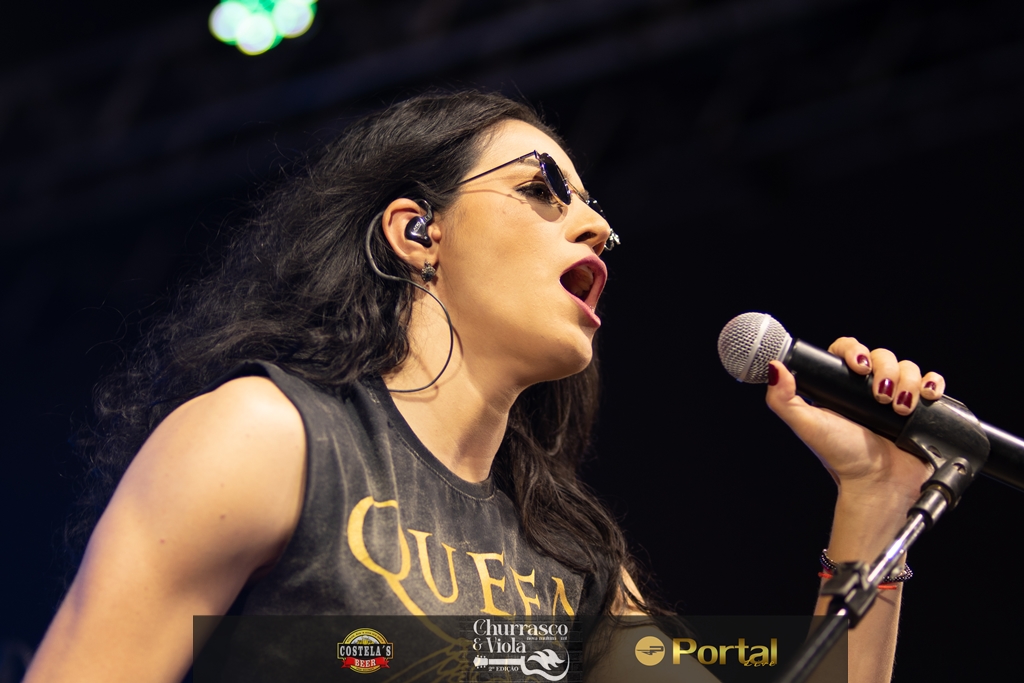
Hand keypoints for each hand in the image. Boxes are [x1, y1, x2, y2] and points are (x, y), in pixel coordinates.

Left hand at [764, 338, 942, 503]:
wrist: (878, 485)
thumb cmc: (842, 457)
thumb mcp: (807, 426)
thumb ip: (783, 400)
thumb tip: (775, 367)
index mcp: (842, 388)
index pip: (849, 350)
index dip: (855, 350)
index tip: (859, 367)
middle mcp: (869, 390)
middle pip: (883, 355)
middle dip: (885, 371)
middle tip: (880, 398)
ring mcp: (897, 398)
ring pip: (908, 367)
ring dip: (908, 382)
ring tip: (900, 410)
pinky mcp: (922, 410)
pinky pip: (933, 383)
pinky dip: (933, 383)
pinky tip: (927, 397)